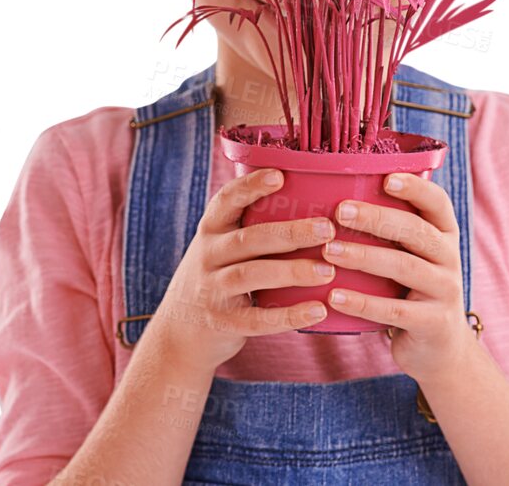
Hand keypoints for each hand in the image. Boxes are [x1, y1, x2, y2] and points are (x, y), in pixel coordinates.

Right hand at [150, 167, 337, 372]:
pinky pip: (257, 319)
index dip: (251, 187)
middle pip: (249, 239)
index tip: (279, 175)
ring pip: (251, 275)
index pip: (226, 200)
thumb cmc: (217, 276)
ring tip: (328, 271)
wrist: (180, 332)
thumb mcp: (220, 246)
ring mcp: (213, 290)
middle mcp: (208, 256)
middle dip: (289, 232)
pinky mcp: (223, 323)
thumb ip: (250, 226)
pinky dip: (288, 316)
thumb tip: (309, 193)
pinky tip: (317, 310)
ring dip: (291, 272)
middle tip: (327, 228)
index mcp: (211, 230)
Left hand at [320, 172, 476, 382]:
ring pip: (404, 266)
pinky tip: (334, 296)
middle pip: (416, 231)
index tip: (386, 178)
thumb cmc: (412, 289)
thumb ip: (391, 230)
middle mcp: (449, 258)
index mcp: (445, 234)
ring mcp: (444, 291)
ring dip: (363, 256)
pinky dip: (363, 302)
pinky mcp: (432, 323)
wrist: (439, 347)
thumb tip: (336, 194)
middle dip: (376, 218)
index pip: (438, 203)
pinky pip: (395, 310)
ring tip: (328, 251)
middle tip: (340, 211)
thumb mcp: (412, 255)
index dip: (415, 188)